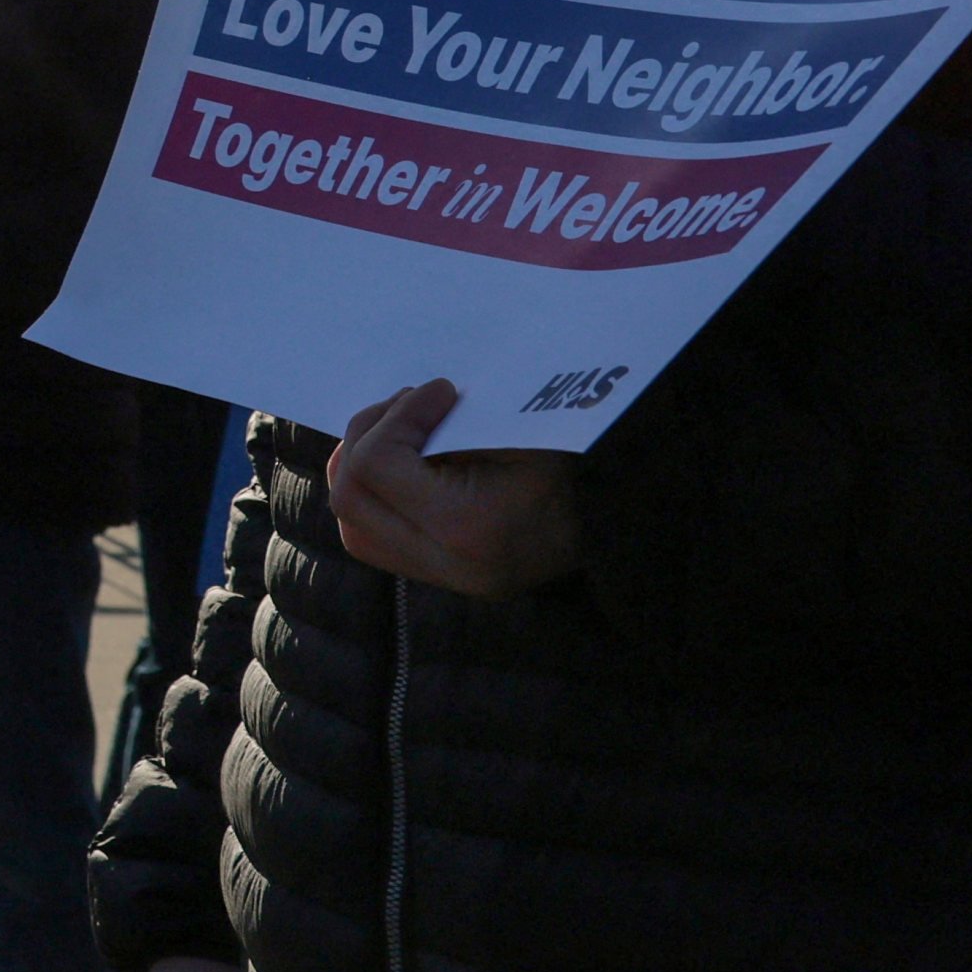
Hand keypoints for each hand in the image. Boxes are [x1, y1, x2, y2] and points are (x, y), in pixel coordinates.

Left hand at [330, 379, 582, 597]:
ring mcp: (444, 580)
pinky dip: (374, 496)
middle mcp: (448, 565)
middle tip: (406, 406)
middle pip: (350, 495)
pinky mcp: (444, 580)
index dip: (398, 415)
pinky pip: (374, 538)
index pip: (378, 464)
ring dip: (360, 467)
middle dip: (367, 437)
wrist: (621, 522)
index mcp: (467, 527)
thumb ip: (455, 422)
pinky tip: (404, 464)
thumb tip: (401, 403)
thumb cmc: (576, 464)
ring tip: (400, 431)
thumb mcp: (524, 432)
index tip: (440, 391)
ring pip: (353, 522)